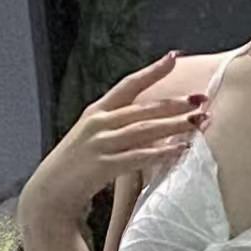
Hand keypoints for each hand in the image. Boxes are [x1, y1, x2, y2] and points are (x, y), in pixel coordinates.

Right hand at [17, 51, 209, 223]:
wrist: (49, 193)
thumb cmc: (75, 169)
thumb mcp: (92, 139)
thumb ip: (114, 129)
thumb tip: (145, 126)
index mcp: (96, 112)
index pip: (128, 85)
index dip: (151, 71)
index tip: (173, 58)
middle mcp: (98, 122)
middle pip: (143, 108)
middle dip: (175, 103)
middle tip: (201, 99)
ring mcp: (100, 143)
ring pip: (145, 130)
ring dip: (174, 126)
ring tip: (199, 123)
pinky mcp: (103, 166)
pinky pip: (138, 156)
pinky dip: (161, 153)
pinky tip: (180, 150)